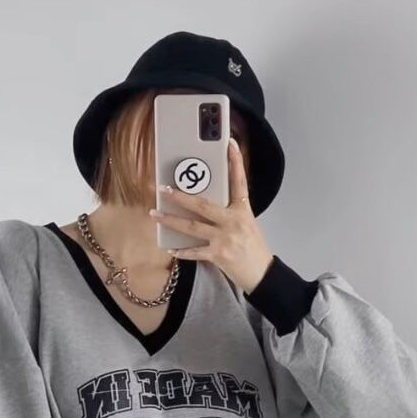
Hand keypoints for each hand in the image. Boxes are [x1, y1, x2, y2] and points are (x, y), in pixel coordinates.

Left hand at [149, 138, 274, 293]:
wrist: (262, 274)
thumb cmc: (254, 249)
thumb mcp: (247, 224)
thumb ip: (230, 213)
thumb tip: (207, 206)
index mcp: (243, 211)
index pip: (239, 181)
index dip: (235, 162)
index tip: (229, 143)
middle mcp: (233, 221)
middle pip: (202, 205)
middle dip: (180, 196)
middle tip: (163, 189)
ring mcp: (224, 239)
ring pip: (192, 227)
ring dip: (170, 220)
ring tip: (154, 214)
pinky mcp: (218, 255)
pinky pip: (195, 252)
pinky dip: (182, 252)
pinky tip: (170, 249)